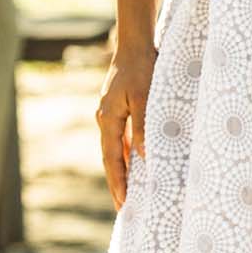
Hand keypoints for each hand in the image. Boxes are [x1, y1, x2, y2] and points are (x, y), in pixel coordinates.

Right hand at [97, 43, 157, 208]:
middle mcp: (106, 119)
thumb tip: (145, 155)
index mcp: (108, 119)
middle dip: (118, 182)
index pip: (111, 158)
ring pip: (116, 149)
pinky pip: (122, 137)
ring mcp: (111, 114)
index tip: (123, 203)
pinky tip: (137, 162)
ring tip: (130, 191)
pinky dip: (127, 153)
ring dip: (123, 170)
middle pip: (110, 158)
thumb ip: (145, 126)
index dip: (118, 182)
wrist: (135, 44)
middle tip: (123, 208)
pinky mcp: (119, 109)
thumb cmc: (142, 68)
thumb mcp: (145, 97)